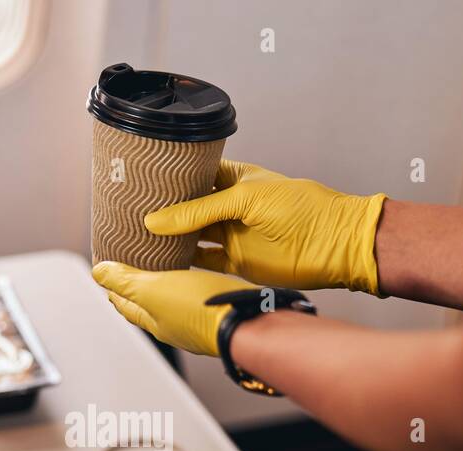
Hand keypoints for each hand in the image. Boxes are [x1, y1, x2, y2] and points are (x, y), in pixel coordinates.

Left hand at [92, 261, 259, 355]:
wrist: (248, 323)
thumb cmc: (201, 309)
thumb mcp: (154, 290)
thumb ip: (126, 281)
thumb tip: (98, 272)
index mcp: (154, 321)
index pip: (125, 305)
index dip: (114, 288)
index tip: (106, 272)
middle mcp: (174, 326)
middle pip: (148, 306)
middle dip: (138, 288)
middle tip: (132, 266)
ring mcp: (197, 322)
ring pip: (174, 301)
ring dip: (166, 285)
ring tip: (164, 264)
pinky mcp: (219, 313)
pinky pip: (198, 297)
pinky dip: (190, 284)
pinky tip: (197, 274)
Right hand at [143, 160, 386, 293]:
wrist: (334, 244)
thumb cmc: (301, 209)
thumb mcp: (245, 199)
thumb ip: (199, 210)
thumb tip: (155, 220)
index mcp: (234, 180)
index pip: (193, 176)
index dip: (169, 179)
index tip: (139, 181)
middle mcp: (230, 207)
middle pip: (187, 208)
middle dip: (162, 211)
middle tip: (128, 212)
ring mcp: (232, 235)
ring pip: (191, 236)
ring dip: (168, 238)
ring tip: (134, 237)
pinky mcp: (236, 262)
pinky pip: (202, 262)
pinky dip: (182, 263)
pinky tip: (158, 261)